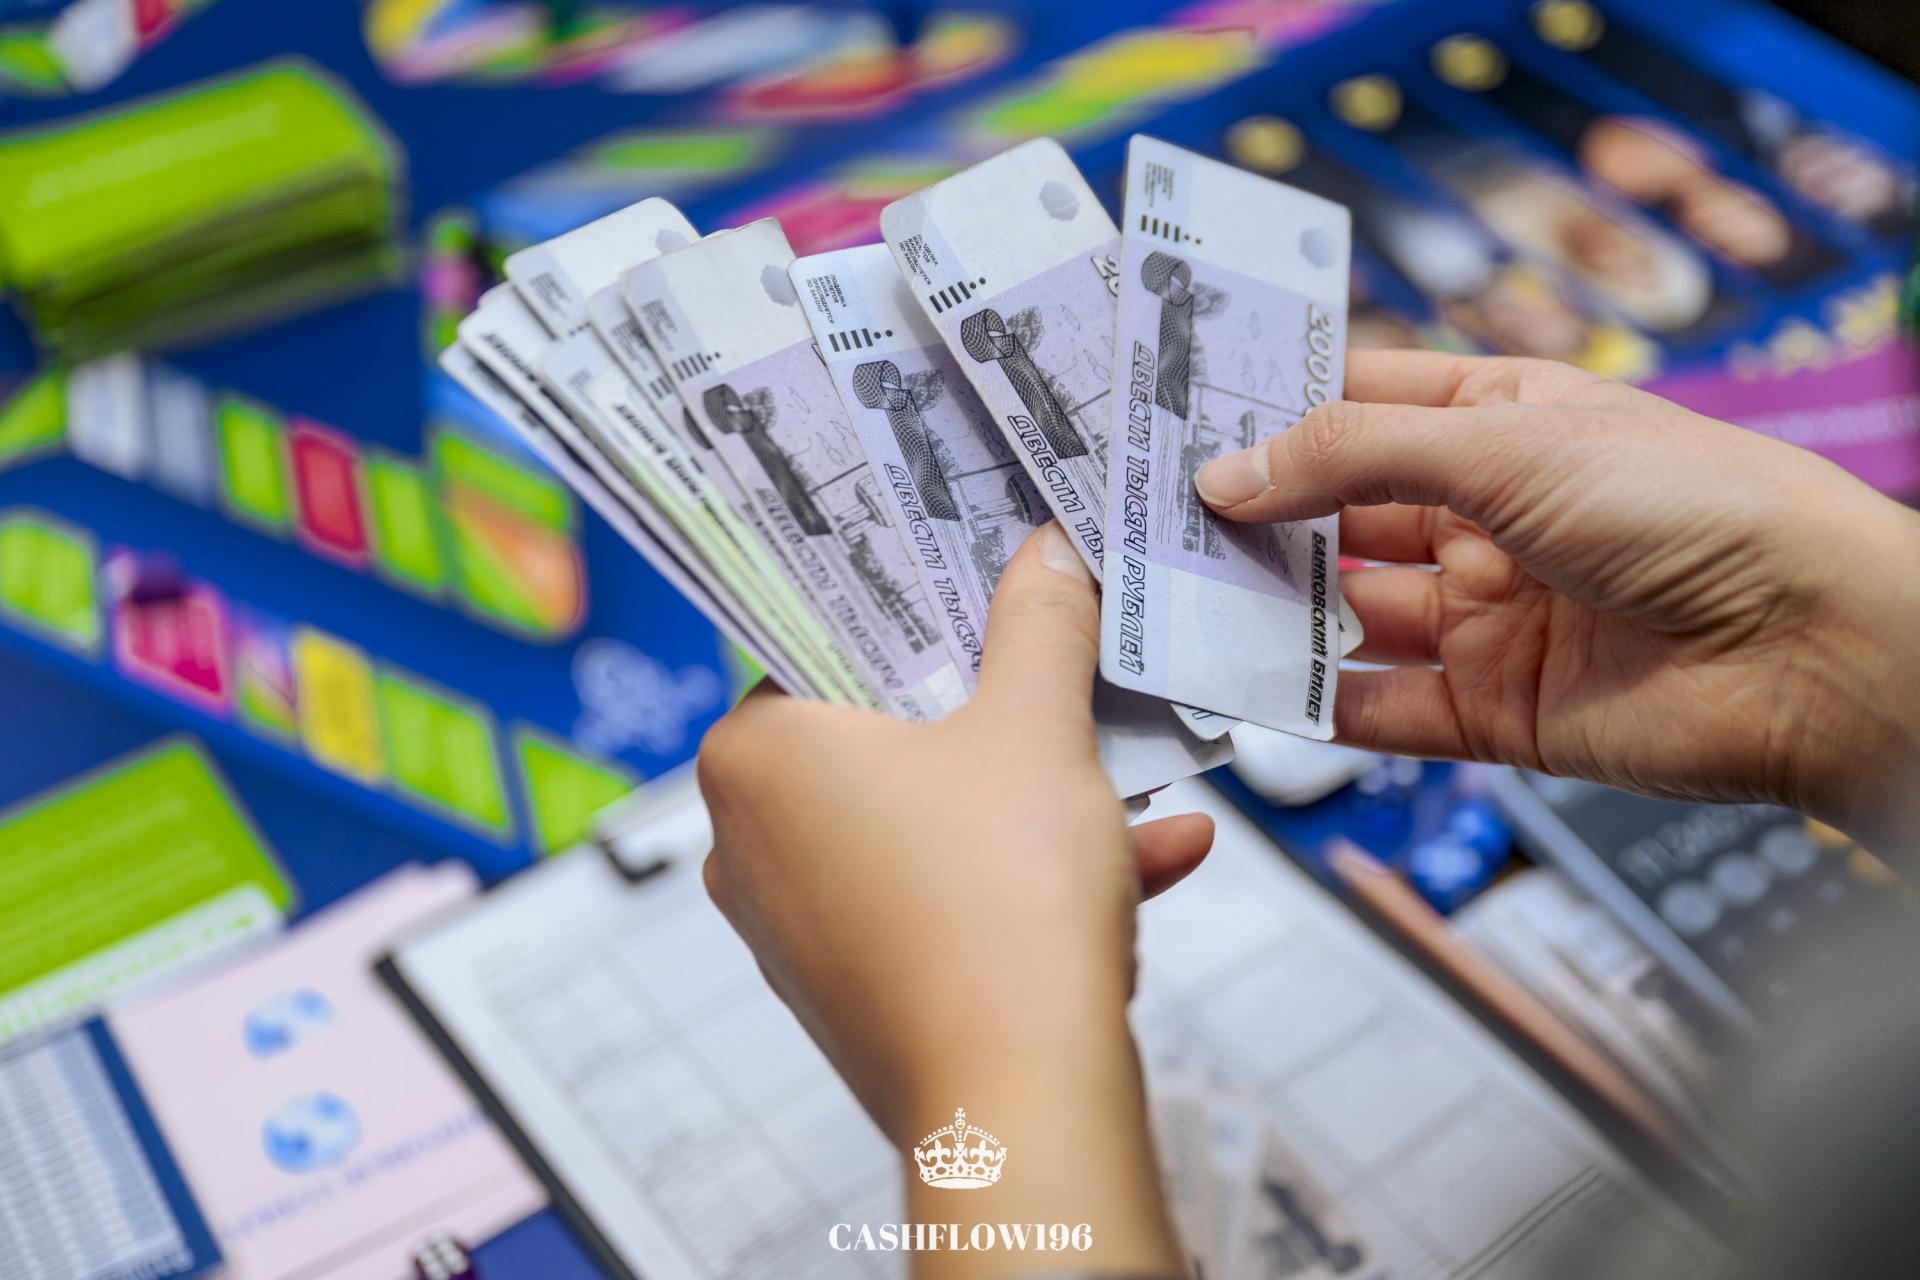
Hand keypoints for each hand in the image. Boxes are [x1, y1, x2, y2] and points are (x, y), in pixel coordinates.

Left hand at [699, 522, 1201, 1276]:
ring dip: (1041, 802)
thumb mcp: (1038, 730)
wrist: (1018, 1107)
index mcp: (756, 755)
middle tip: (1065, 669)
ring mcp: (797, 925)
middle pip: (884, 734)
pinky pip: (943, 902)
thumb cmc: (1001, 902)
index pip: (818, 639)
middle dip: (999, 713)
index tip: (978, 585)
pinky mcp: (854, 989)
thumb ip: (1039, 625)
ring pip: (929, 824)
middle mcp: (750, 839)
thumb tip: (1044, 551)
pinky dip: (1032, 880)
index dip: (911, 608)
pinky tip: (1159, 858)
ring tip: (1141, 777)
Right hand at [1197, 350, 1919, 857]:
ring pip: (1348, 617)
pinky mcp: (1495, 708)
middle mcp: (1487, 519)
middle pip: (1339, 519)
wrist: (1807, 648)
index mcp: (1500, 425)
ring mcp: (1489, 616)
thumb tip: (1230, 474)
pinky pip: (1383, 709)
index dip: (1277, 416)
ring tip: (1181, 606)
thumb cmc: (1694, 505)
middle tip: (1157, 528)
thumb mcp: (1503, 445)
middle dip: (1257, 523)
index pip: (1362, 409)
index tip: (1182, 427)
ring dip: (1273, 613)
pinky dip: (1318, 704)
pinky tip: (1251, 689)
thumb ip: (1353, 460)